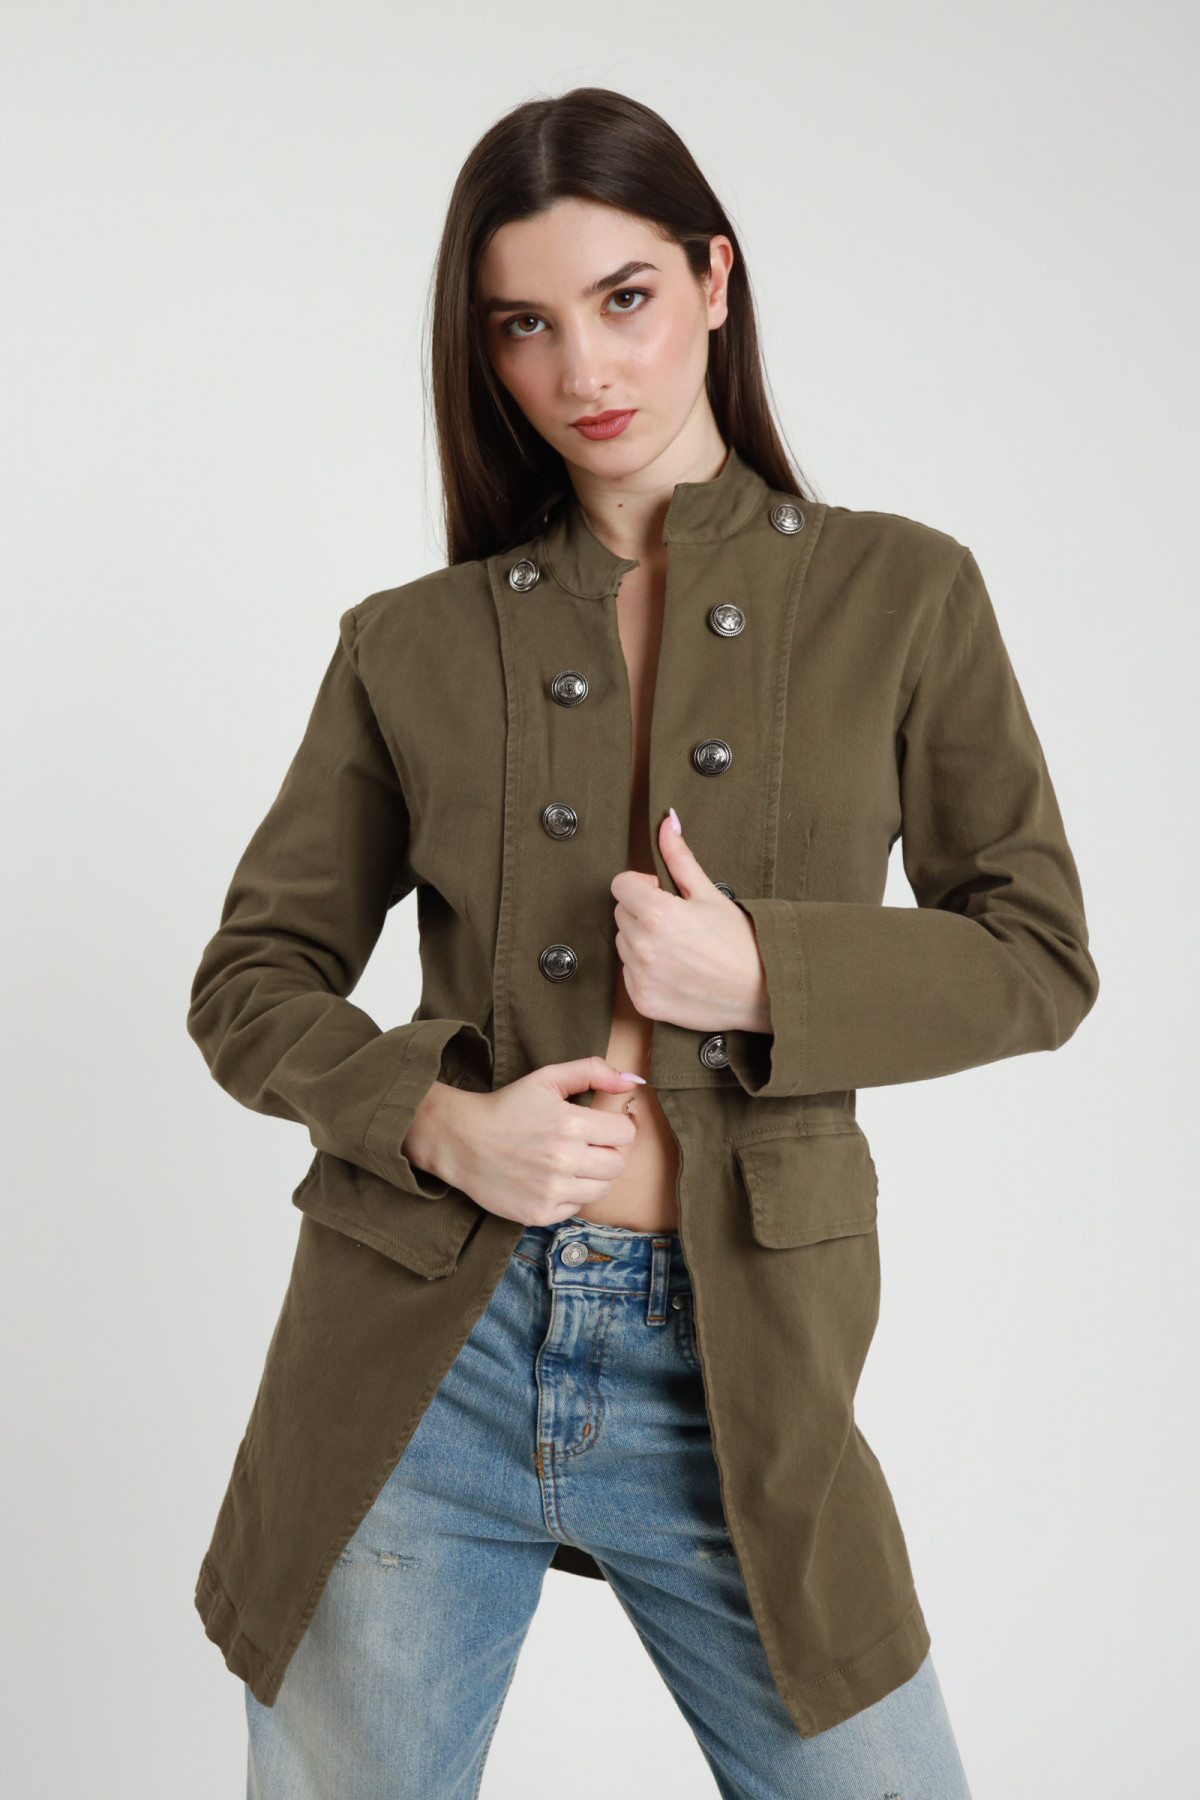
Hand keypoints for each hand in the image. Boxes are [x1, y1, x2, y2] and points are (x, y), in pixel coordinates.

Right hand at [401, 1059, 642, 1225]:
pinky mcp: (540, 1213)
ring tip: (567, 1163)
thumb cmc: (507, 1107)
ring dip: (591, 1177)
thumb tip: (634, 1080)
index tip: (596, 1126)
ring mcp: (552, 1190)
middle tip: (581, 1145)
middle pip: (617, 1165)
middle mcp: (564, 1160)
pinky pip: (577, 1208)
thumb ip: (593, 1072)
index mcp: (570, 1124)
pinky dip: (569, 1195)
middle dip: (604, 1153)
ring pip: (603, 1190)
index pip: (625, 1134)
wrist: (462, 1140)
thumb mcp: (547, 1078)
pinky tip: (550, 1179)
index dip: (613, 1127)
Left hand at [610, 809, 771, 1033]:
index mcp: (657, 913)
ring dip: (642, 941)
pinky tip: (676, 970)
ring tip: (680, 948)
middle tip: (678, 923)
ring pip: (624, 945)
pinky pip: (629, 975)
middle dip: (643, 912)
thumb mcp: (711, 894)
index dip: (642, 885)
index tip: (662, 893)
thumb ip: (680, 858)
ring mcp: (641, 977)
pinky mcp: (644, 1001)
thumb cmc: (743, 943)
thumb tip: (667, 823)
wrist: (764, 993)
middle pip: (622, 914)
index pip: (621, 884)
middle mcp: (642, 946)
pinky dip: (645, 971)